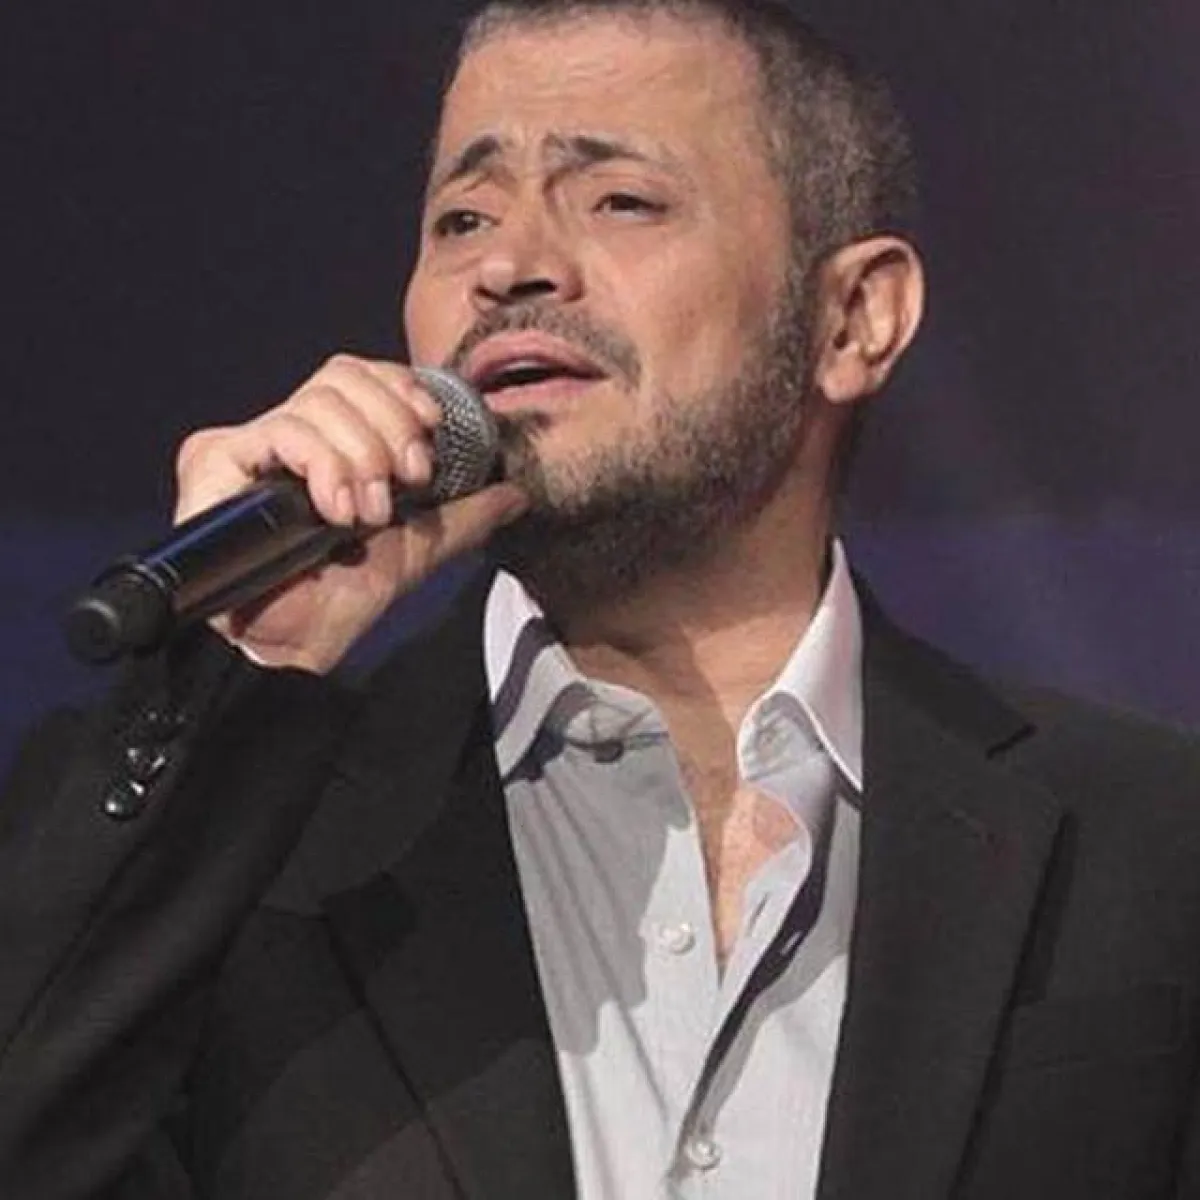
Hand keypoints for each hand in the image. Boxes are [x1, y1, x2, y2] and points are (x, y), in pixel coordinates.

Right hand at [173, 354, 527, 672]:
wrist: (301, 644)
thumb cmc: (344, 596)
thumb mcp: (419, 547)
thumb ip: (464, 515)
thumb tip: (515, 494)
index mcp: (323, 441)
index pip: (359, 375)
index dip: (399, 389)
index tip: (431, 428)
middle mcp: (281, 434)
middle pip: (339, 378)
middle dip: (389, 427)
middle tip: (405, 483)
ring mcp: (246, 446)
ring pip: (315, 403)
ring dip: (360, 457)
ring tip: (368, 513)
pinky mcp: (214, 462)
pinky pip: (280, 431)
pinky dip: (323, 466)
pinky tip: (337, 512)